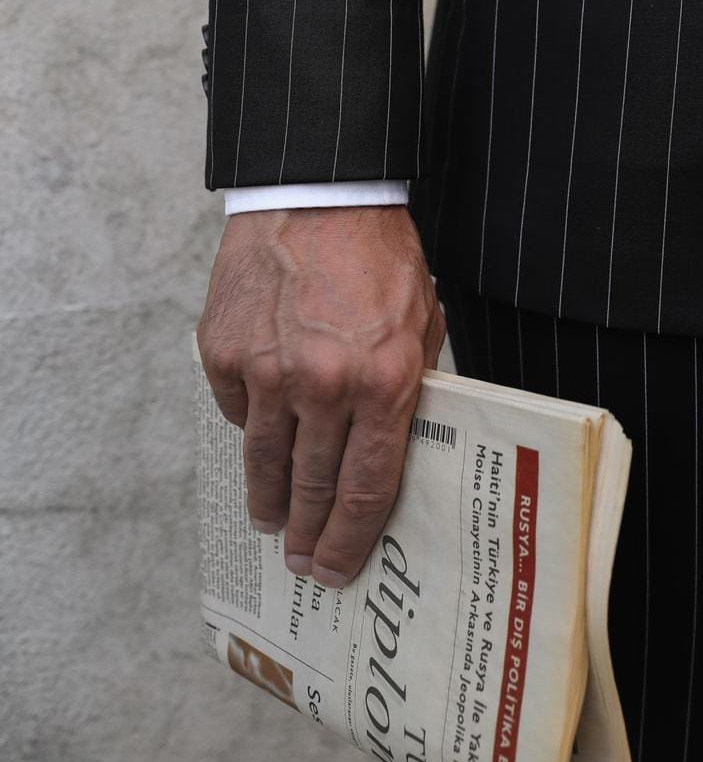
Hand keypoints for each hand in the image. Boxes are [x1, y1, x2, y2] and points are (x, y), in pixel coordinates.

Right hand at [196, 205, 447, 586]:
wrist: (319, 193)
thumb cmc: (380, 255)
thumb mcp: (421, 322)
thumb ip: (408, 389)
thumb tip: (392, 456)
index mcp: (385, 380)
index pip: (366, 488)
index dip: (351, 539)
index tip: (338, 567)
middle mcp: (325, 384)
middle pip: (312, 487)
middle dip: (308, 534)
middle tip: (303, 561)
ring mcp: (267, 370)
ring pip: (265, 462)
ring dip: (268, 500)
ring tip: (271, 521)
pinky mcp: (223, 353)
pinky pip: (236, 412)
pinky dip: (250, 425)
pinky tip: (263, 430)